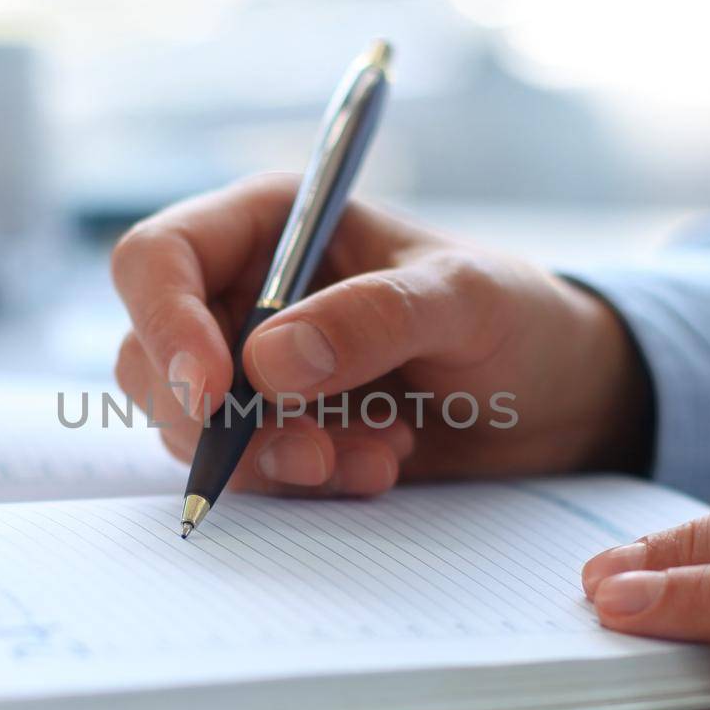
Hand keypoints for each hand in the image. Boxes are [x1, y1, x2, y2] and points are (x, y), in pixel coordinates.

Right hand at [111, 173, 651, 494]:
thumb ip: (374, 318)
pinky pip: (244, 472)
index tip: (217, 392)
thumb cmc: (516, 317)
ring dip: (273, 460)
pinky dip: (303, 483)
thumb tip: (265, 364)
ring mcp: (253, 373)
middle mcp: (243, 295)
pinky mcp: (277, 437)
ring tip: (379, 457)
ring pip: (191, 426)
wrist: (557, 401)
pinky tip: (381, 466)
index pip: (159, 258)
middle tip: (310, 453)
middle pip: (152, 355)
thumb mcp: (465, 300)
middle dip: (219, 419)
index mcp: (269, 225)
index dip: (166, 321)